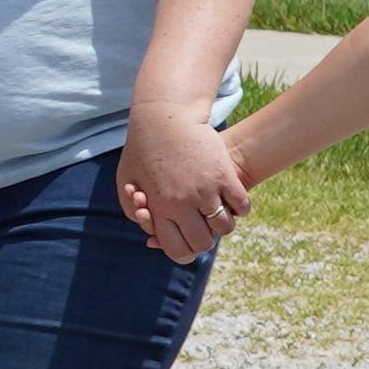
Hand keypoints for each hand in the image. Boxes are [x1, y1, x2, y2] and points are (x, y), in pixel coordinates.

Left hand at [120, 105, 252, 263]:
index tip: (185, 242)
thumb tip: (149, 234)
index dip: (183, 252)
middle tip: (201, 228)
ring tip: (216, 214)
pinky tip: (231, 201)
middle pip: (203, 243)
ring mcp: (206, 190)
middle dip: (203, 241)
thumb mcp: (126, 180)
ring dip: (222, 224)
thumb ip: (134, 210)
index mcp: (159, 209)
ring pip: (224, 227)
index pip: (177, 249)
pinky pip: (242, 206)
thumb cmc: (143, 149)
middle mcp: (183, 205)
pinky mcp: (225, 176)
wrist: (164, 116)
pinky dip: (239, 208)